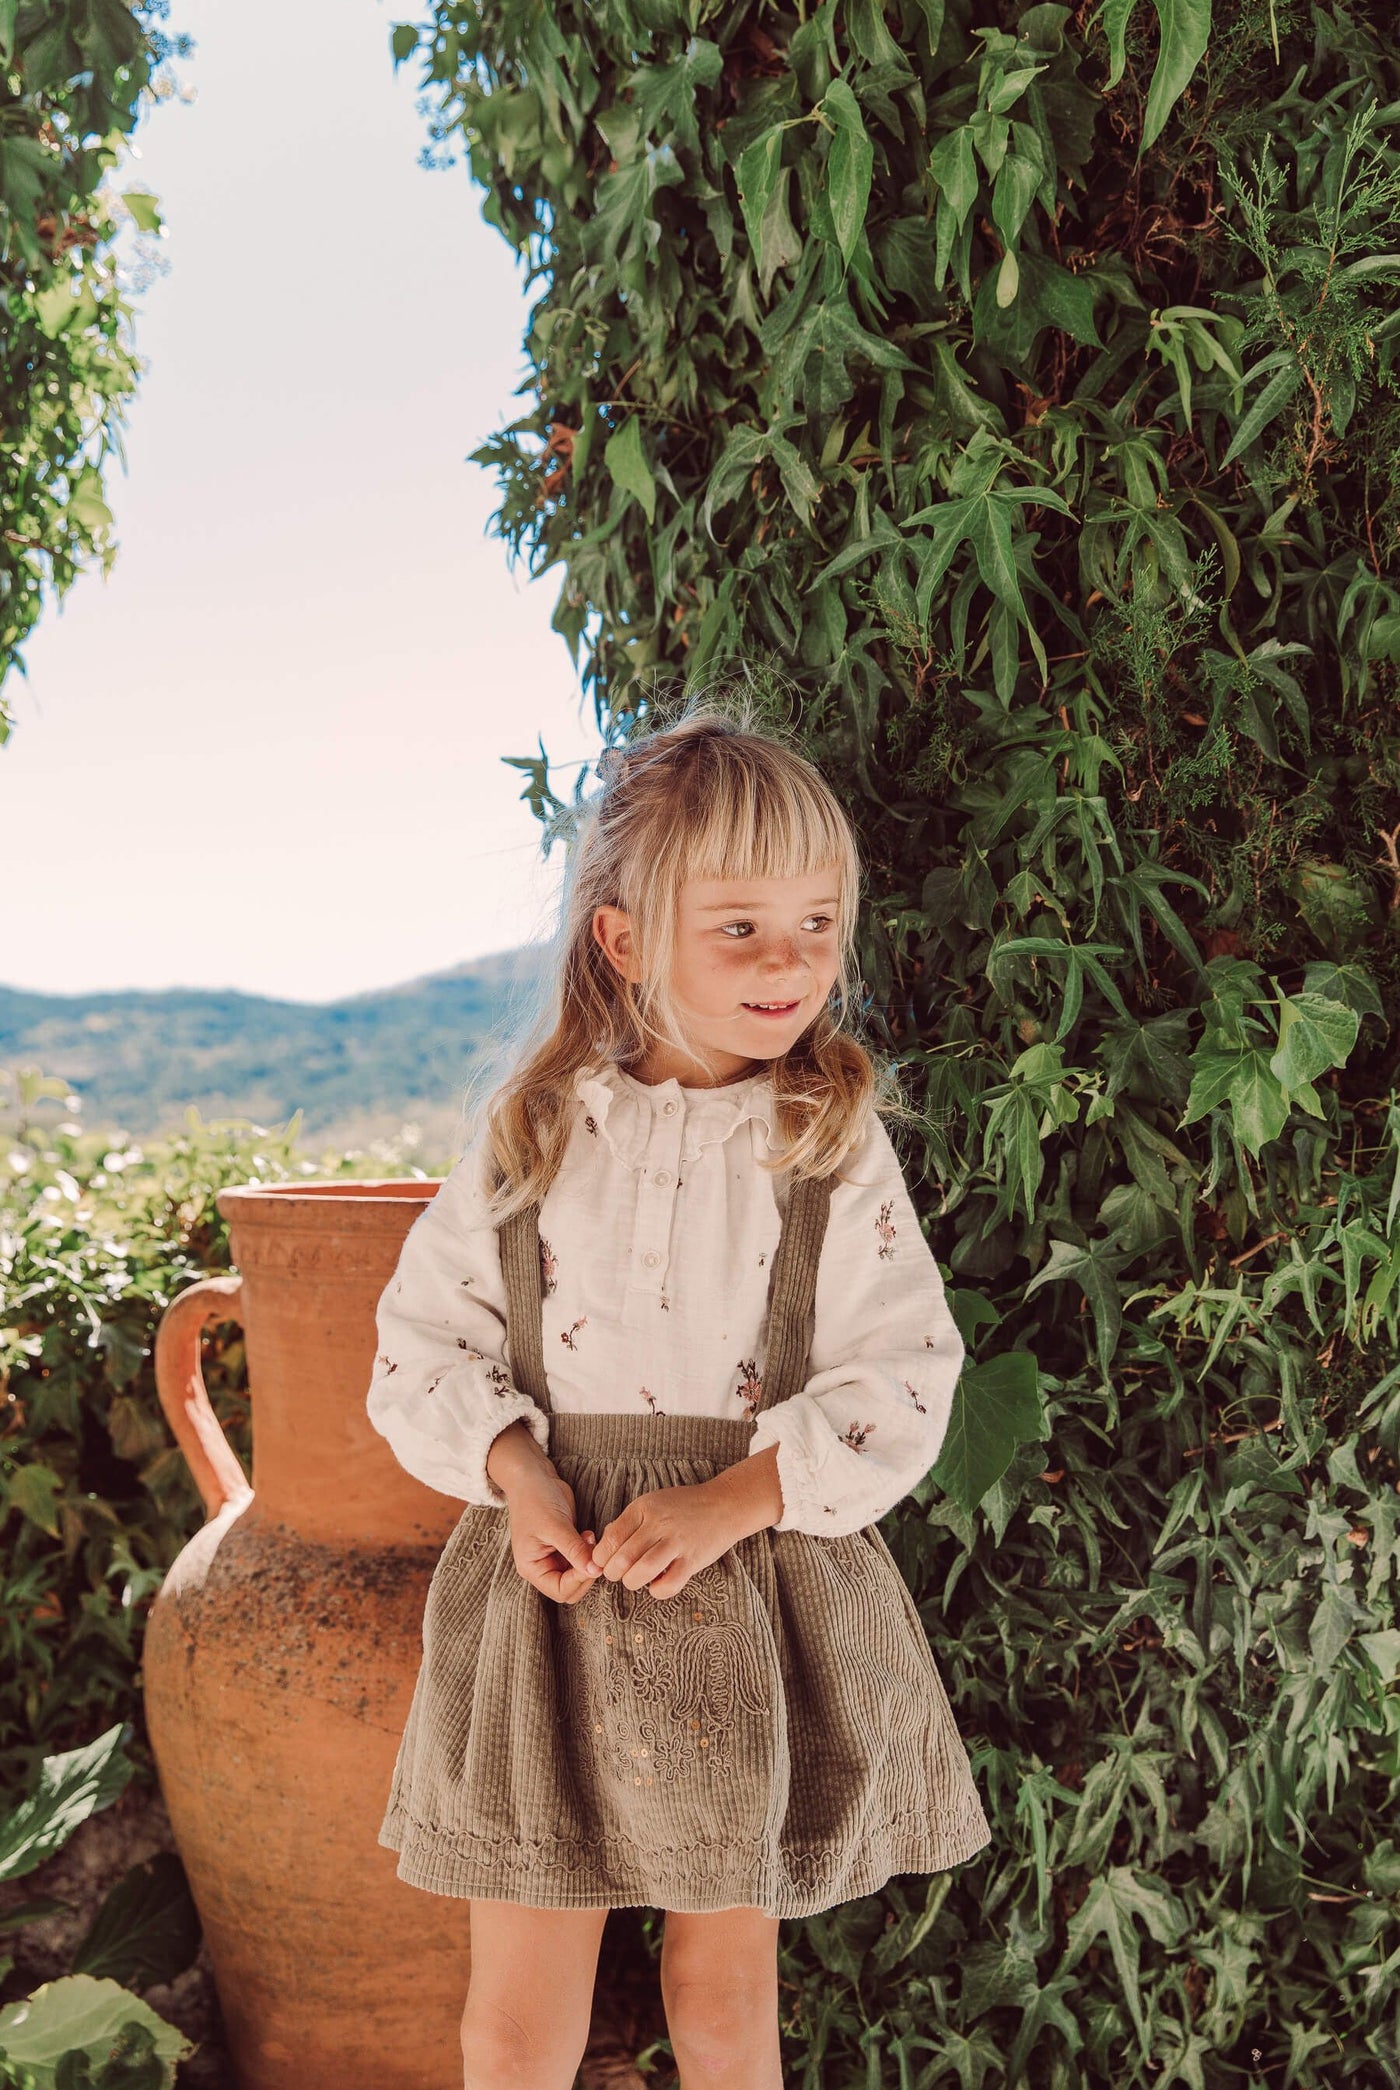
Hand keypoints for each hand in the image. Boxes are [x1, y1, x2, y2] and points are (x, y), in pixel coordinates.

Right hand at [503, 1467, 603, 1605]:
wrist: (533, 1476)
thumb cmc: (535, 1499)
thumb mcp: (555, 1526)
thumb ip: (575, 1550)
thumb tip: (596, 1571)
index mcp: (532, 1568)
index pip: (561, 1590)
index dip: (579, 1579)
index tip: (592, 1560)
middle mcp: (543, 1567)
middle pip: (571, 1588)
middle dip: (586, 1572)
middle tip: (593, 1549)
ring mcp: (555, 1557)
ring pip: (579, 1574)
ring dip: (590, 1561)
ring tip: (590, 1537)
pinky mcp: (566, 1546)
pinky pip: (582, 1559)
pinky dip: (590, 1552)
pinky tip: (589, 1535)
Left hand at [589, 1470, 768, 1600]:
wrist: (724, 1505)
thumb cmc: (682, 1507)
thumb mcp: (651, 1504)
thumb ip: (627, 1523)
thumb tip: (602, 1549)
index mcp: (644, 1508)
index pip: (610, 1539)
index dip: (601, 1557)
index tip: (605, 1562)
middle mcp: (659, 1524)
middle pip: (622, 1558)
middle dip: (613, 1573)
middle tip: (619, 1573)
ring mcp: (677, 1542)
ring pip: (642, 1571)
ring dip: (631, 1582)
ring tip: (635, 1580)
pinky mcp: (693, 1560)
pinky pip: (668, 1585)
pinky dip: (657, 1591)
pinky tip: (657, 1584)